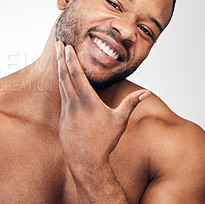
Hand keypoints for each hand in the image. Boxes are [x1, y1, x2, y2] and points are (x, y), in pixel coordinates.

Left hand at [55, 41, 148, 171]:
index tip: (66, 46)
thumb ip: (131, 103)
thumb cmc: (104, 141)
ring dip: (60, 70)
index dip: (71, 59)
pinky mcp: (62, 117)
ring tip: (58, 58)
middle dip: (61, 58)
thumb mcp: (119, 121)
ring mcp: (66, 110)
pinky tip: (62, 79)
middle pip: (65, 76)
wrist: (86, 160)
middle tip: (57, 44)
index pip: (77, 74)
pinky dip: (61, 84)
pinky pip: (61, 96)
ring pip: (61, 85)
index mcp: (88, 101)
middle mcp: (74, 103)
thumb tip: (147, 93)